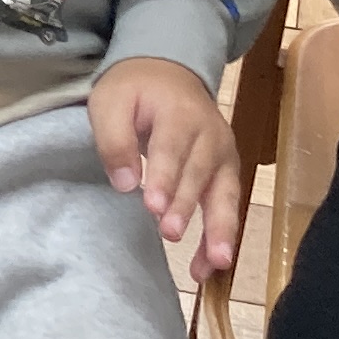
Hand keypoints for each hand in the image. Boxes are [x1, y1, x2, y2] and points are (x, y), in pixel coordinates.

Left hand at [87, 56, 243, 272]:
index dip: (164, 177)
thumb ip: (114, 138)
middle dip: (186, 204)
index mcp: (179, 112)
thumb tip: (126, 183)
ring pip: (224, 192)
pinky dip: (222, 236)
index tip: (153, 206)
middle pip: (198, 172)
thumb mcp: (110, 101)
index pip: (171, 147)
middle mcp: (209, 134)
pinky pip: (228, 205)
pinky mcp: (226, 171)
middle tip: (171, 233)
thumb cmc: (134, 90)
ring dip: (219, 228)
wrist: (169, 72)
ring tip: (214, 262)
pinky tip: (211, 266)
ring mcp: (223, 153)